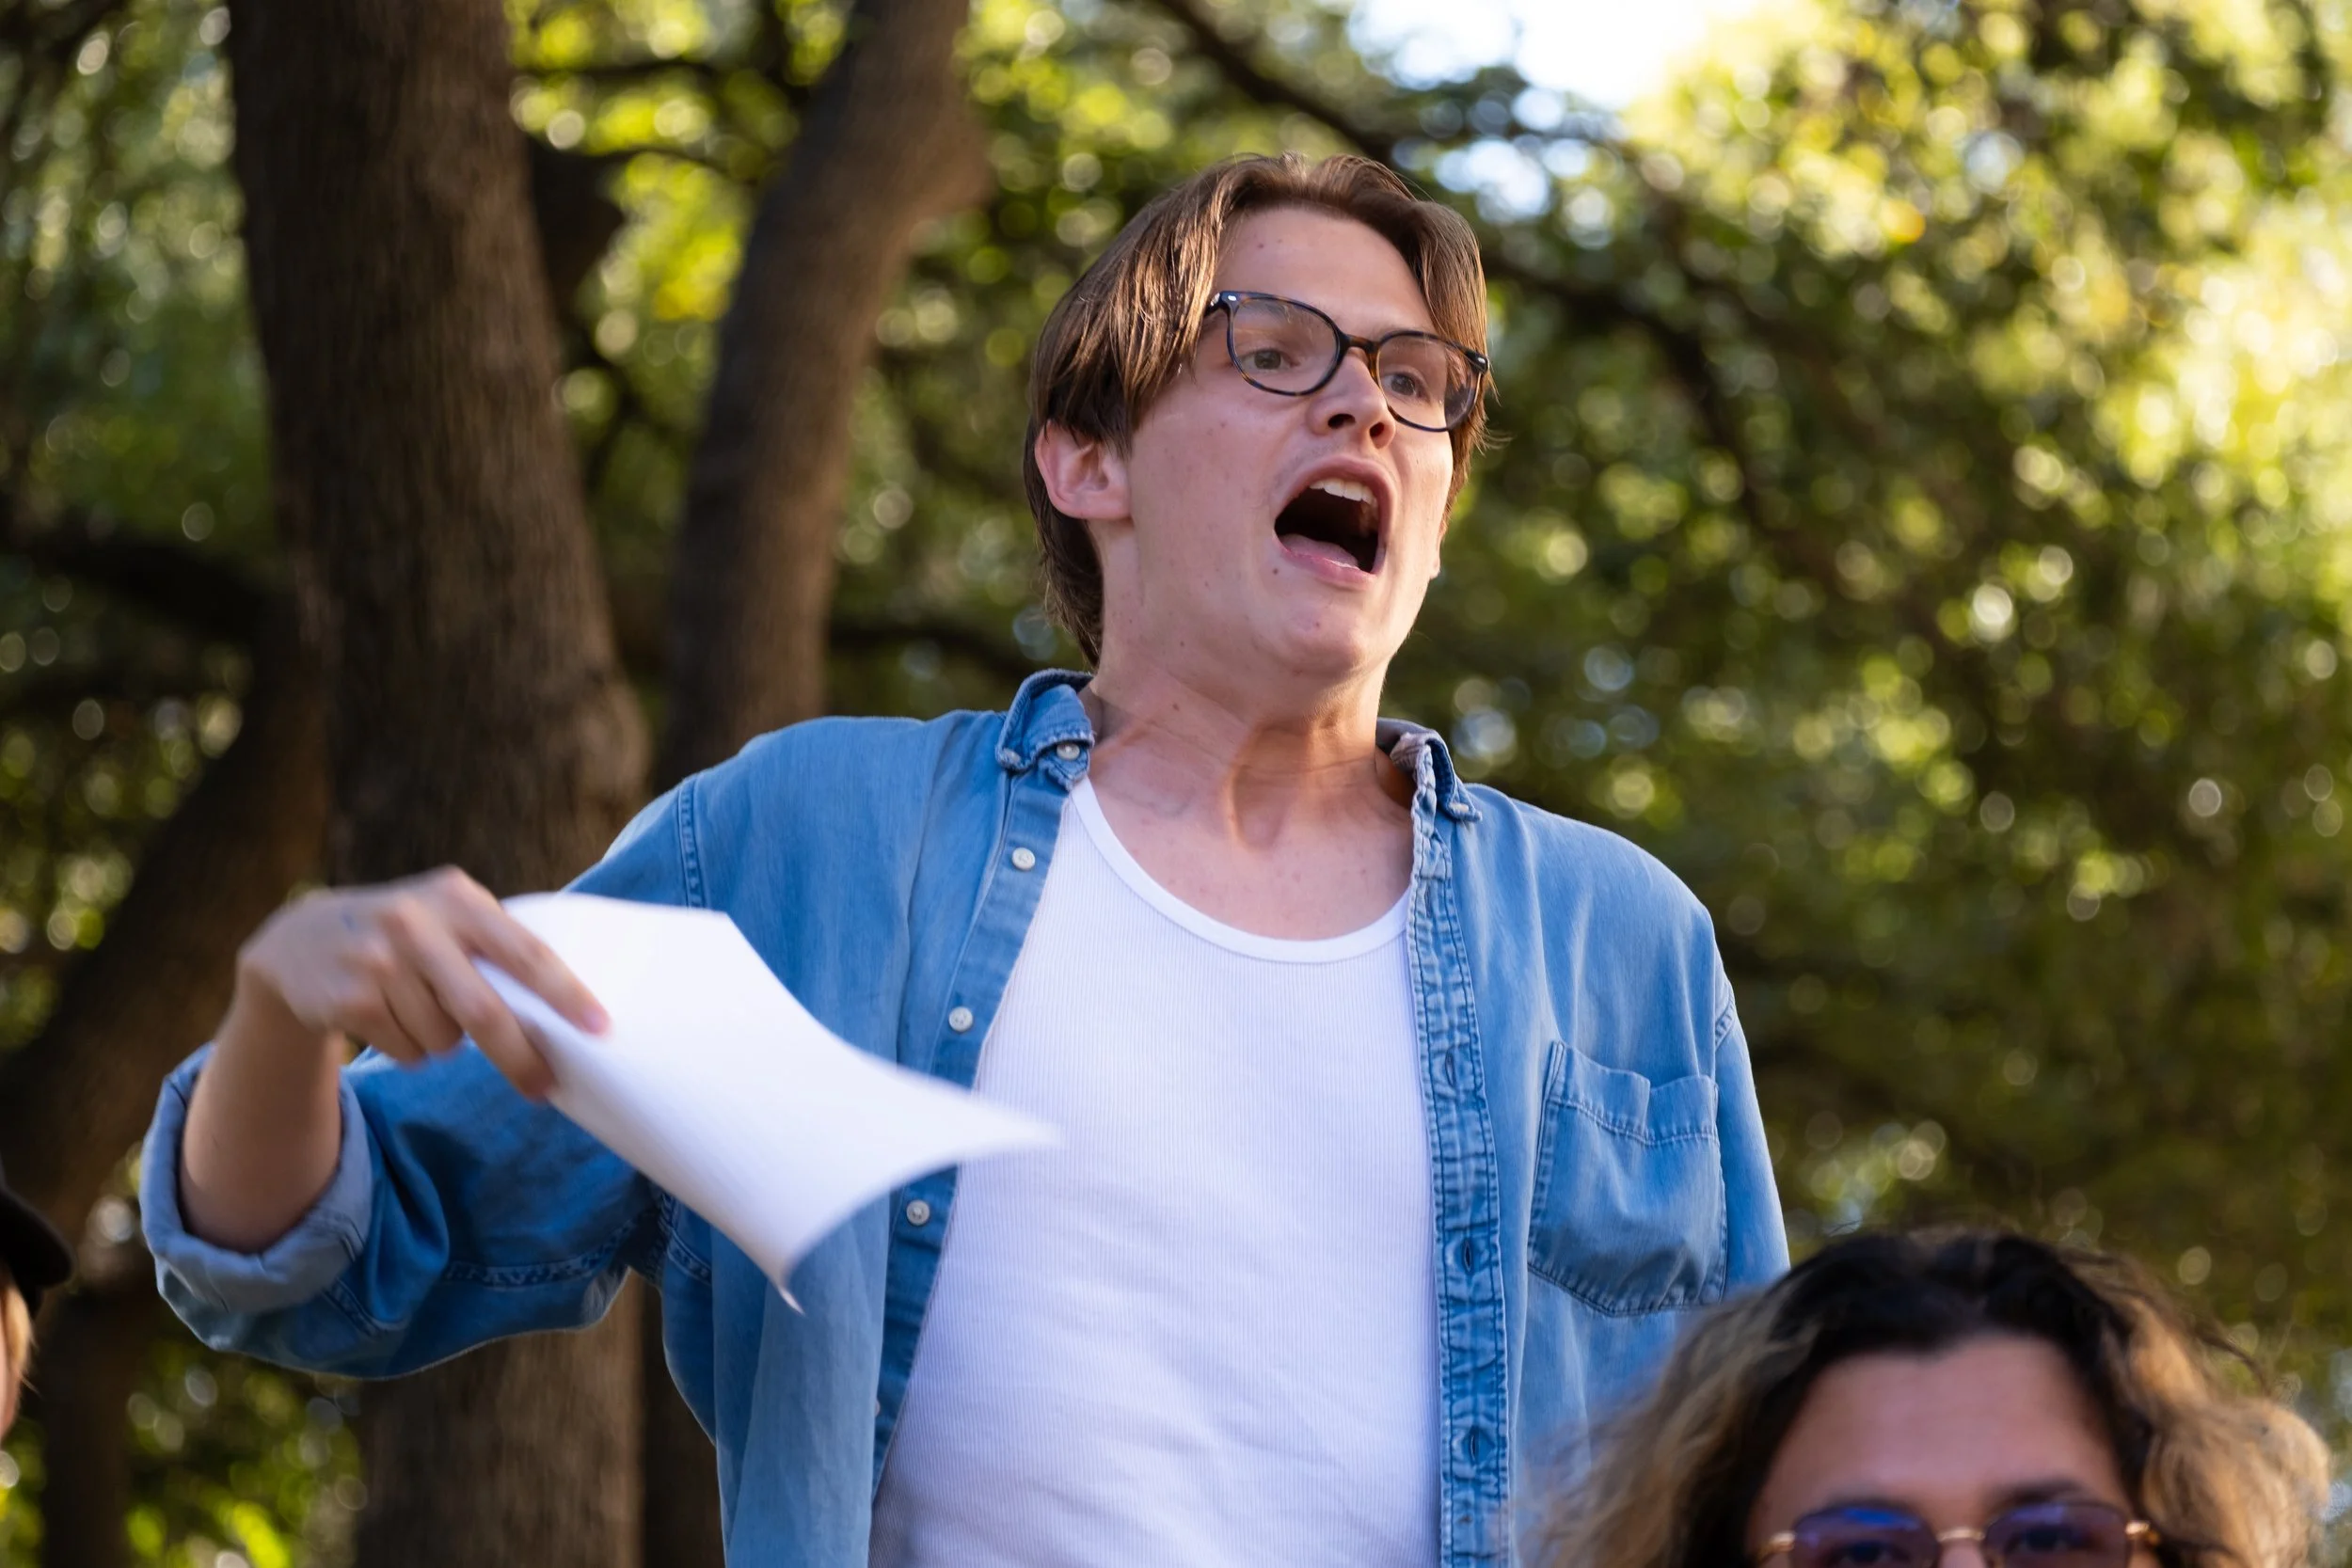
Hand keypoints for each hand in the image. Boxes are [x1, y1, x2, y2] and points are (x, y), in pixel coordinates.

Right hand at [233, 867, 604, 1097]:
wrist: (298, 940)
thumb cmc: (406, 933)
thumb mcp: (447, 913)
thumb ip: (495, 944)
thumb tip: (565, 1009)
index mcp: (457, 897)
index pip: (523, 950)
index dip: (564, 992)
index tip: (599, 1026)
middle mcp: (416, 923)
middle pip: (482, 1011)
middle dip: (519, 1055)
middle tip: (545, 1086)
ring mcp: (377, 961)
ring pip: (445, 1040)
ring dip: (446, 1041)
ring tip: (418, 1006)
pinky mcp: (347, 999)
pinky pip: (409, 1051)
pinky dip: (411, 1048)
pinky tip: (387, 1015)